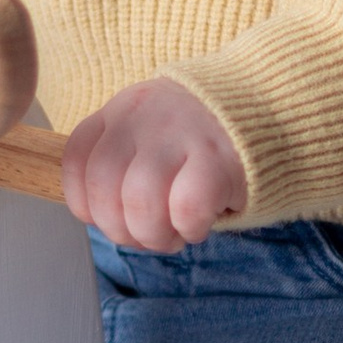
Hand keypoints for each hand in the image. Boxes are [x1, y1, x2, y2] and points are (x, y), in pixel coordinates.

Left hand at [61, 78, 247, 250]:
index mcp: (120, 112)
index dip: (85, 205)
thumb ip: (118, 166)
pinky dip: (191, 228)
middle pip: (104, 191)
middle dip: (121, 231)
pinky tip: (201, 221)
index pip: (77, 162)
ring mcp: (181, 133)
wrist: (265, 106)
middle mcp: (144, 116)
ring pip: (141, 205)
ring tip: (174, 233)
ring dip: (156, 236)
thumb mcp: (148, 135)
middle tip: (147, 234)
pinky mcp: (219, 158)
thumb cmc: (198, 140)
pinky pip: (187, 209)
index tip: (108, 218)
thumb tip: (99, 218)